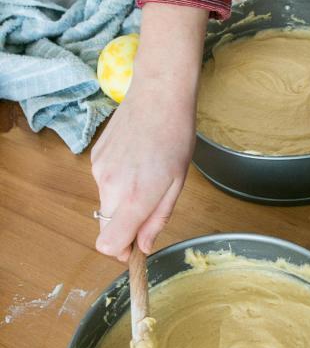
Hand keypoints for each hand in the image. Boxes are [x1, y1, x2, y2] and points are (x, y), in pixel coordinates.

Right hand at [91, 79, 196, 260]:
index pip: (108, 245)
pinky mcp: (95, 157)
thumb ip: (157, 219)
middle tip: (150, 205)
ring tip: (147, 173)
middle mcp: (109, 187)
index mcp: (133, 198)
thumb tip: (142, 247)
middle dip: (125, 226)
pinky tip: (136, 159)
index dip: (121, 252)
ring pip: (107, 203)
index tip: (135, 247)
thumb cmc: (175, 136)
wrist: (158, 95)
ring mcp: (98, 170)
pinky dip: (118, 180)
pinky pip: (104, 181)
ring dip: (123, 200)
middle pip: (106, 227)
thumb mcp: (176, 184)